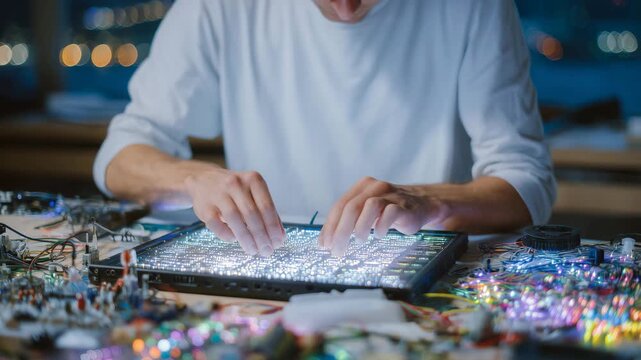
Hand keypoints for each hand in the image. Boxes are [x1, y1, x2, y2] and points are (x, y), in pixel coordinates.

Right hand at [184, 169, 284, 256]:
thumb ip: (268, 213)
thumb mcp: (254, 194)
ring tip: (253, 250)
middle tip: (266, 251)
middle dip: (261, 236)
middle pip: (252, 214)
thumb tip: (280, 237)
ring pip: (235, 219)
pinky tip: (234, 240)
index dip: (273, 227)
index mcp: (253, 179)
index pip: (267, 206)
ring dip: (246, 239)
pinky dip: (227, 235)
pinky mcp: (204, 206)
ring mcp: (218, 194)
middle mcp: (236, 183)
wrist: (203, 181)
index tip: (277, 243)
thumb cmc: (235, 191)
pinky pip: (217, 224)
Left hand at [318, 177, 443, 255]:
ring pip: (369, 206)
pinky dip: (381, 226)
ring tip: (359, 240)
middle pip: (351, 207)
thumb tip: (328, 241)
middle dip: (341, 232)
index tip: (324, 245)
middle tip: (337, 251)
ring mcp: (390, 195)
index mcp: (361, 187)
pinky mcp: (403, 205)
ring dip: (360, 227)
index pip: (340, 206)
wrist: (423, 205)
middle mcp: (374, 187)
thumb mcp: (368, 212)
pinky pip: (389, 214)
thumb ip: (350, 220)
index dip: (330, 226)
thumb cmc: (390, 211)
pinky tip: (379, 235)